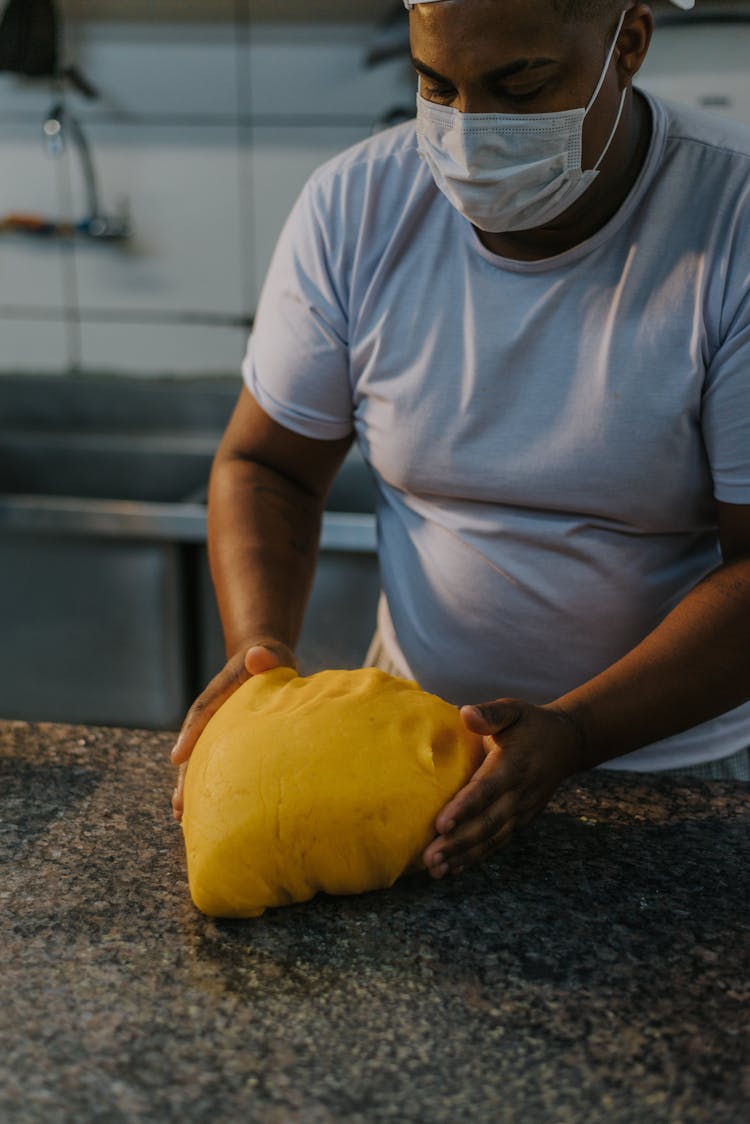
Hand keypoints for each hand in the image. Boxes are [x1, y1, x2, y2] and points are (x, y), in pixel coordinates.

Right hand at [170, 639, 295, 820]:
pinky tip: (205, 814)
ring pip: (200, 761)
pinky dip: (208, 787)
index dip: (190, 734)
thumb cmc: (268, 660)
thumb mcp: (269, 654)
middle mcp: (213, 714)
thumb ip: (264, 656)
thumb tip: (257, 655)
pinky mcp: (227, 742)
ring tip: (183, 818)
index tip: (177, 757)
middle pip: (194, 746)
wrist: (261, 660)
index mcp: (220, 692)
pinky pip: (214, 765)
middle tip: (178, 805)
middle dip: (185, 776)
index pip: (202, 711)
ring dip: (191, 788)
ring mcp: (217, 730)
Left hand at [421, 697, 583, 877]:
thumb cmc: (530, 724)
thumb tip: (466, 714)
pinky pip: (498, 842)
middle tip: (430, 858)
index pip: (486, 790)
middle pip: (486, 823)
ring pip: (492, 839)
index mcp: (513, 765)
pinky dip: (477, 858)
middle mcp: (519, 794)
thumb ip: (490, 713)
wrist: (567, 743)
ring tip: (436, 870)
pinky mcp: (522, 820)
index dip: (464, 808)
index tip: (441, 825)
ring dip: (464, 856)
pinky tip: (454, 869)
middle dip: (457, 843)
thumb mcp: (513, 709)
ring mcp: (522, 811)